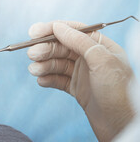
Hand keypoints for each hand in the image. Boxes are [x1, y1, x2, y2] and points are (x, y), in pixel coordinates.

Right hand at [26, 21, 134, 141]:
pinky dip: (48, 78)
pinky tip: (41, 81)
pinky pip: (58, 79)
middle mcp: (91, 57)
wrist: (121, 126)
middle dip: (45, 49)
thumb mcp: (101, 61)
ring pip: (57, 63)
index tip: (34, 33)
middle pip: (62, 47)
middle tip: (32, 55)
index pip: (73, 30)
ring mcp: (83, 73)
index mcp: (101, 46)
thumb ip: (79, 41)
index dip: (52, 29)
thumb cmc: (119, 92)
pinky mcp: (77, 89)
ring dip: (44, 65)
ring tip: (34, 70)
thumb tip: (58, 27)